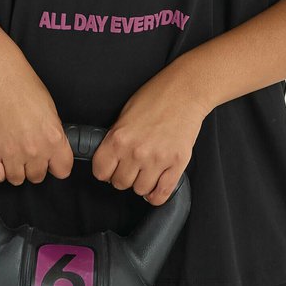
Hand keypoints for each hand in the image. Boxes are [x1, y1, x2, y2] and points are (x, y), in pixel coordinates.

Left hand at [91, 67, 208, 205]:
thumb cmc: (156, 97)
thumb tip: (111, 157)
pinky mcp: (177, 164)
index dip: (105, 171)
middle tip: (131, 166)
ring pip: (140, 190)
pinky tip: (156, 184)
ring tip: (146, 170)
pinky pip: (162, 194)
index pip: (101, 172)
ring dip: (142, 183)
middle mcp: (136, 152)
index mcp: (119, 138)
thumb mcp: (125, 114)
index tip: (111, 168)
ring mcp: (157, 159)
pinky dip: (157, 195)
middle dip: (124, 176)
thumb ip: (116, 138)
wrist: (185, 91)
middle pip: (120, 183)